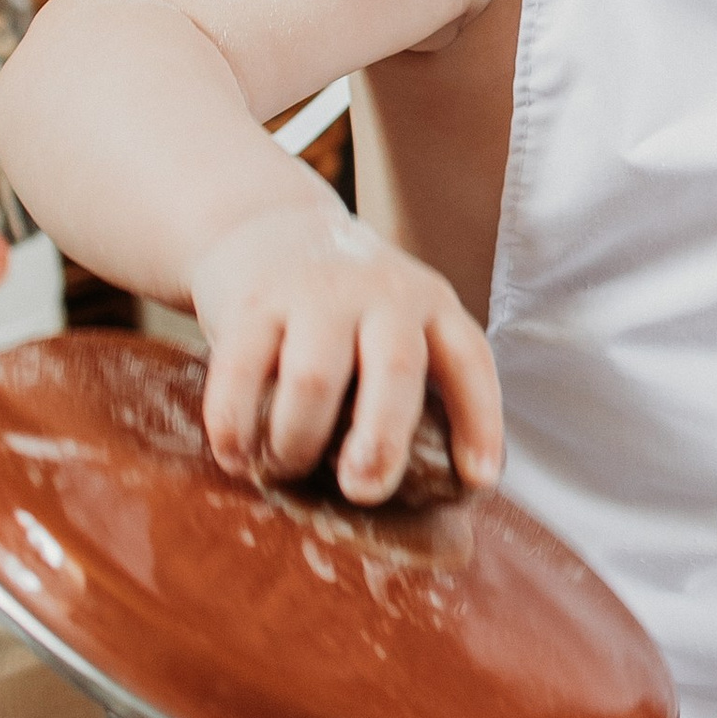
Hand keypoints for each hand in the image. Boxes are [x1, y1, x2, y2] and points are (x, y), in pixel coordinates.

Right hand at [191, 203, 504, 502]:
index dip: (480, 421)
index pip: (469, 360)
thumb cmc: (341, 309)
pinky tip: (236, 457)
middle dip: (382, 440)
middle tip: (363, 490)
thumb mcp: (393, 323)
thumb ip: (407, 384)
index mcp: (429, 303)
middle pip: (394, 369)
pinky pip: (241, 373)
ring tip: (285, 469)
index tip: (478, 479)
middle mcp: (381, 292)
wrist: (264, 227)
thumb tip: (425, 485)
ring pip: (315, 380)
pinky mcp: (252, 302)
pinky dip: (236, 426)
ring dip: (298, 442)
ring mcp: (315, 293)